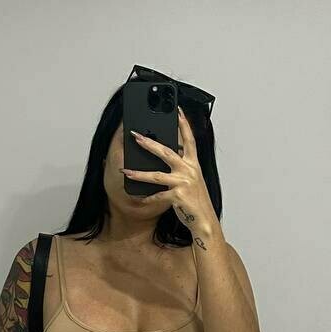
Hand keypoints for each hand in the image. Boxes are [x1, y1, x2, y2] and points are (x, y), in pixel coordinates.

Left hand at [121, 107, 218, 241]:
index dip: (184, 124)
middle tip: (135, 135)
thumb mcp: (192, 179)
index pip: (189, 139)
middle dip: (149, 143)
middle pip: (166, 152)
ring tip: (125, 170)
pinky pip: (158, 195)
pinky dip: (149, 197)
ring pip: (156, 175)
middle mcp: (189, 171)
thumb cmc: (196, 200)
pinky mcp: (178, 196)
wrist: (204, 220)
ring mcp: (183, 183)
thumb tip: (166, 155)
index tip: (178, 111)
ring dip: (138, 173)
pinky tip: (141, 198)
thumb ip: (181, 167)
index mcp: (193, 164)